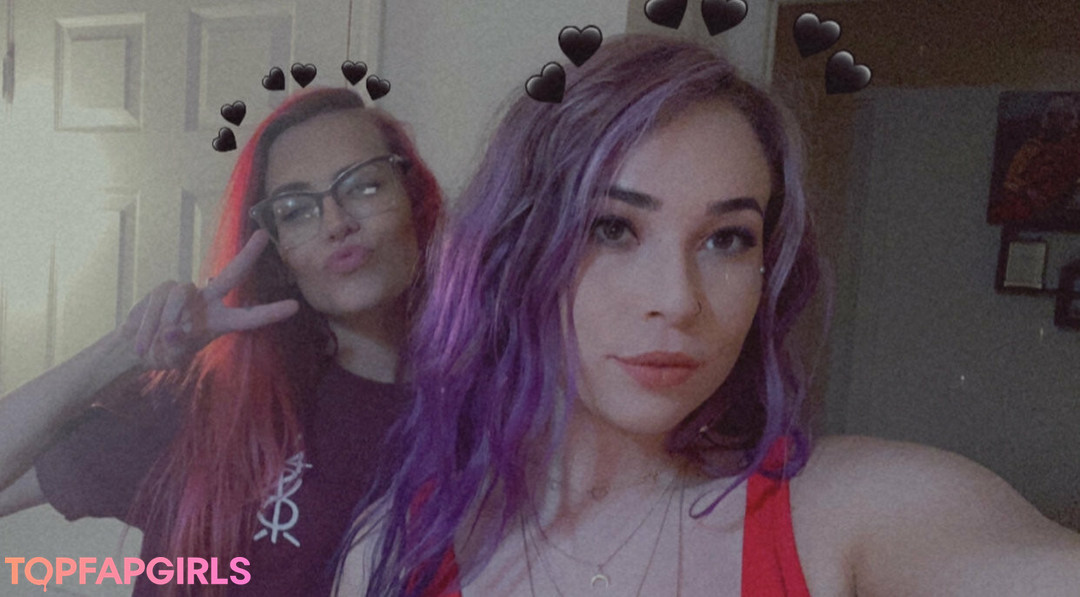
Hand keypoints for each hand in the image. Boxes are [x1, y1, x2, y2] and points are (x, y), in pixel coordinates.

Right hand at [119, 230, 299, 369]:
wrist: (137, 348)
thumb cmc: (164, 353)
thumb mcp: (172, 356)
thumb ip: (176, 346)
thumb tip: (172, 332)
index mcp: (220, 322)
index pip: (249, 317)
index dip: (270, 313)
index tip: (294, 306)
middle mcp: (209, 303)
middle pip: (231, 275)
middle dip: (247, 255)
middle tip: (263, 236)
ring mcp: (187, 293)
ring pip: (180, 295)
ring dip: (165, 319)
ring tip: (157, 342)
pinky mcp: (165, 288)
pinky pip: (160, 298)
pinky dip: (150, 320)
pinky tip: (144, 339)